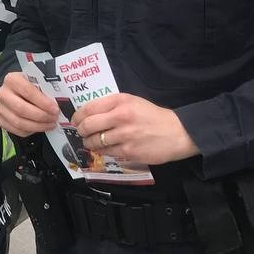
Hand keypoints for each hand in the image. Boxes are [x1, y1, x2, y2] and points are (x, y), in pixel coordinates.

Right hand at [0, 71, 58, 136]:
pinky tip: (41, 127)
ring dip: (38, 126)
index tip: (55, 109)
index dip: (42, 102)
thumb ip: (46, 89)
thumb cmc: (31, 86)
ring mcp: (1, 108)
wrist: (17, 91)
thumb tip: (61, 102)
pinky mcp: (2, 120)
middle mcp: (3, 93)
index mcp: (12, 79)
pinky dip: (31, 131)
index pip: (27, 91)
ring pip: (19, 122)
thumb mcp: (37, 82)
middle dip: (41, 116)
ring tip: (50, 124)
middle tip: (54, 118)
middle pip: (21, 109)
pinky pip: (17, 130)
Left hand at [71, 93, 198, 165]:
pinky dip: (101, 151)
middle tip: (81, 132)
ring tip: (91, 141)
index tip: (75, 120)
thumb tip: (88, 114)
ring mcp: (125, 135)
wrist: (178, 133)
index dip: (77, 116)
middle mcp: (121, 117)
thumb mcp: (133, 102)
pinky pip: (106, 152)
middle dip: (80, 130)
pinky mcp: (129, 151)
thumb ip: (111, 105)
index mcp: (121, 101)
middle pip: (88, 125)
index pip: (89, 108)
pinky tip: (104, 148)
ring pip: (95, 141)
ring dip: (89, 142)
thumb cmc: (153, 116)